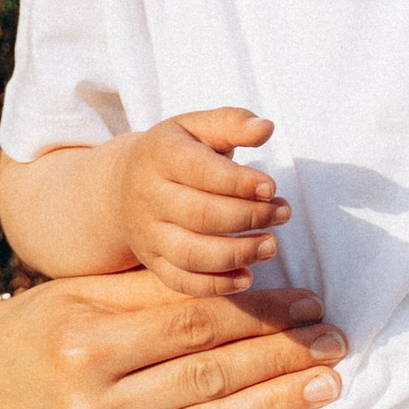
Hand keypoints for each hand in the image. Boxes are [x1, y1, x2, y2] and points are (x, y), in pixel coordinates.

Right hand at [0, 267, 342, 408]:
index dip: (256, 311)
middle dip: (279, 354)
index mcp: (87, 340)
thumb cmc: (47, 322)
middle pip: (208, 372)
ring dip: (275, 401)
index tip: (307, 300)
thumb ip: (154, 288)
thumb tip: (243, 276)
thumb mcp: (86, 291)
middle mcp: (96, 397)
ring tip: (328, 381)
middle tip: (334, 338)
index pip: (191, 323)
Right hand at [117, 106, 291, 295]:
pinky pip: (182, 282)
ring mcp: (148, 233)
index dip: (239, 182)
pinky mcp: (152, 262)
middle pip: (200, 214)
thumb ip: (232, 123)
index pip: (200, 171)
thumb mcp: (198, 127)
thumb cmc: (178, 152)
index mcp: (160, 154)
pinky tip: (247, 277)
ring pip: (191, 254)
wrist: (125, 185)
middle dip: (248, 217)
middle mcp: (147, 196)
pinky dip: (216, 286)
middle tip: (282, 213)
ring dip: (237, 254)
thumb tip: (266, 128)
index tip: (272, 187)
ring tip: (271, 245)